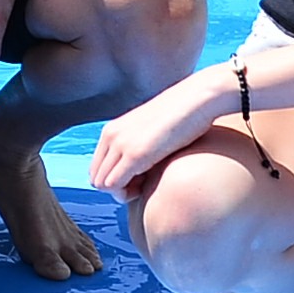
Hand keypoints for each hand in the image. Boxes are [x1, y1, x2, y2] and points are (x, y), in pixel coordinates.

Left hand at [87, 71, 227, 199]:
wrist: (198, 99)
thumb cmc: (184, 118)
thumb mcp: (152, 131)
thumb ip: (139, 145)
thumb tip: (139, 168)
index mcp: (112, 130)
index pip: (97, 167)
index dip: (114, 180)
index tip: (137, 180)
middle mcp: (111, 135)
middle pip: (96, 177)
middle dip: (115, 189)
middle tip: (141, 187)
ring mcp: (121, 144)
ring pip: (101, 184)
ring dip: (121, 192)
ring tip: (144, 187)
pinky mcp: (135, 154)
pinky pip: (114, 185)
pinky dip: (126, 194)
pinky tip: (146, 187)